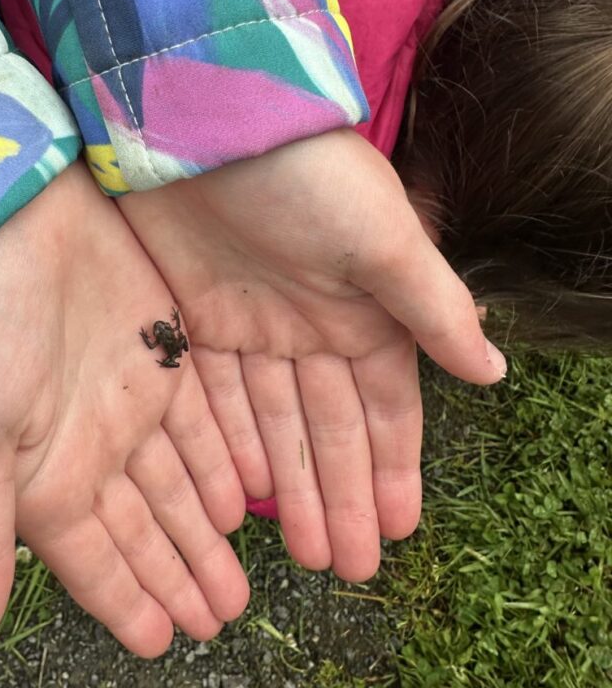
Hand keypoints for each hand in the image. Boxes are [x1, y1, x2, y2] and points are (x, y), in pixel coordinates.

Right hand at [0, 163, 248, 657]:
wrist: (2, 218)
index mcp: (40, 476)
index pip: (95, 561)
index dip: (130, 602)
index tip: (166, 642)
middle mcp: (89, 443)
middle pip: (148, 527)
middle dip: (183, 574)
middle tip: (225, 618)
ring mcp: (129, 396)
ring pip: (183, 481)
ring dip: (210, 528)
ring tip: (241, 574)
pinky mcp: (162, 348)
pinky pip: (206, 419)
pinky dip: (225, 458)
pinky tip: (248, 491)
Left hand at [119, 130, 506, 580]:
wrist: (210, 118)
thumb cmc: (309, 175)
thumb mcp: (385, 240)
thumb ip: (433, 309)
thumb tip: (492, 371)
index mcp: (365, 312)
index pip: (385, 409)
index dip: (393, 470)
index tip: (398, 532)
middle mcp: (312, 328)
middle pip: (329, 431)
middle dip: (342, 496)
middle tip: (347, 569)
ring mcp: (252, 327)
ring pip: (273, 426)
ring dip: (290, 486)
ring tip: (303, 553)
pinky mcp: (196, 320)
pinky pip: (216, 401)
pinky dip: (230, 448)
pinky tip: (239, 499)